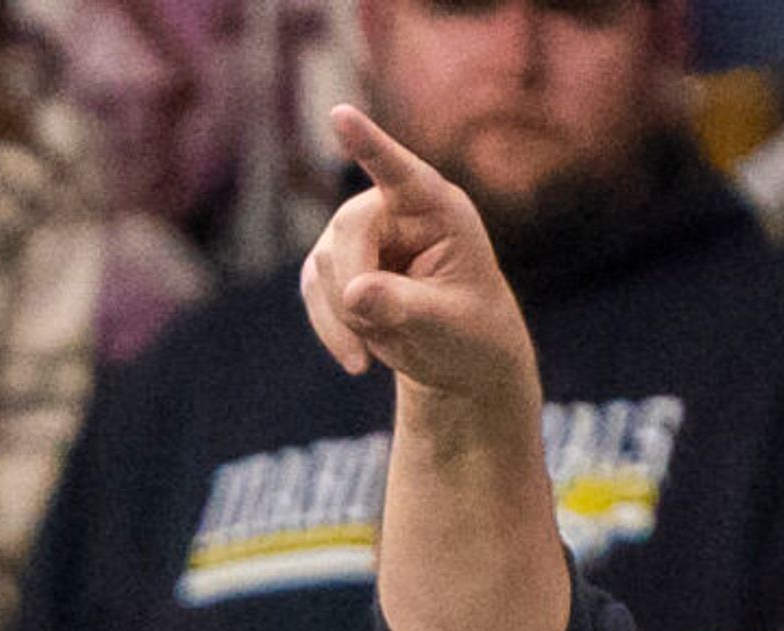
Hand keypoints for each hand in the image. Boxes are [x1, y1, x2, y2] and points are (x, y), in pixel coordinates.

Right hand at [299, 105, 537, 413]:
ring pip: (323, 264)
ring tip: (381, 348)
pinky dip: (331, 329)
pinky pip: (313, 290)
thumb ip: (404, 307)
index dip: (369, 145)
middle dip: (355, 289)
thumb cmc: (471, 332)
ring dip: (345, 318)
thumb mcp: (447, 326)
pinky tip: (359, 362)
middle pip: (347, 231)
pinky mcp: (335, 262)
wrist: (461, 357)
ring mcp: (360, 232)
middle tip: (377, 337)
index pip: (400, 172)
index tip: (340, 115)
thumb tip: (356, 293)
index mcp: (437, 208)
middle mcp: (394, 208)